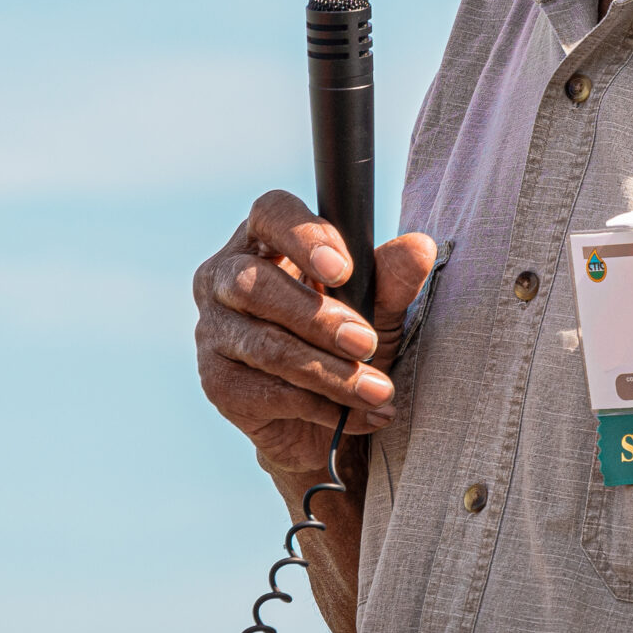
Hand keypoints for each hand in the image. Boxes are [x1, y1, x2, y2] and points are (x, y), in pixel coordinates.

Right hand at [194, 190, 437, 471]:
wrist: (325, 419)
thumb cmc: (345, 340)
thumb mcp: (376, 306)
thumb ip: (392, 278)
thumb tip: (420, 248)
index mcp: (262, 239)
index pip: (270, 213)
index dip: (302, 236)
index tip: (343, 270)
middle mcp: (223, 278)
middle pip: (254, 284)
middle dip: (317, 318)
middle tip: (367, 344)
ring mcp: (213, 331)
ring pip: (265, 346)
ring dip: (329, 371)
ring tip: (378, 390)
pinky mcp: (217, 383)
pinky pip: (266, 391)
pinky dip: (320, 405)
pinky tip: (360, 414)